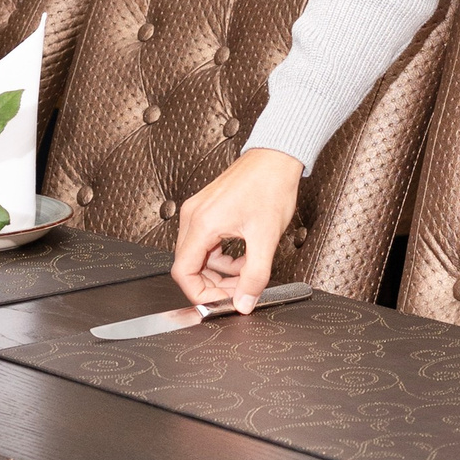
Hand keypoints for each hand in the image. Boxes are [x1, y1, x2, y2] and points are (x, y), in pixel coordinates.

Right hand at [171, 146, 303, 307]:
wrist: (276, 157)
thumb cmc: (270, 186)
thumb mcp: (266, 238)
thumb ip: (255, 275)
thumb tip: (244, 302)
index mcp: (202, 223)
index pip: (183, 272)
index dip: (200, 293)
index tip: (221, 302)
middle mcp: (194, 216)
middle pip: (189, 265)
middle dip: (213, 284)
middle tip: (238, 291)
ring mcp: (198, 211)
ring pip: (198, 255)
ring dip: (220, 271)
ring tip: (247, 273)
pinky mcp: (207, 209)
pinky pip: (206, 242)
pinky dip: (222, 256)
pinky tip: (244, 257)